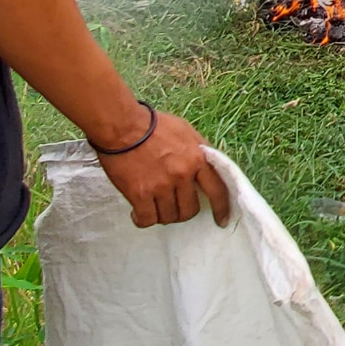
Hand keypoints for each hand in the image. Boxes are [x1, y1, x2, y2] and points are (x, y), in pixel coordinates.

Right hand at [98, 106, 231, 227]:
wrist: (122, 125)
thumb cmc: (153, 125)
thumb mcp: (186, 132)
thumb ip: (200, 151)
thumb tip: (209, 168)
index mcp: (197, 158)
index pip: (217, 190)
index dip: (221, 208)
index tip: (221, 220)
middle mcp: (182, 175)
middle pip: (190, 210)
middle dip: (182, 211)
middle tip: (172, 204)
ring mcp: (161, 186)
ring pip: (169, 217)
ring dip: (162, 214)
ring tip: (154, 205)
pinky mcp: (140, 194)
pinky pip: (147, 219)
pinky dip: (143, 219)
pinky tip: (138, 213)